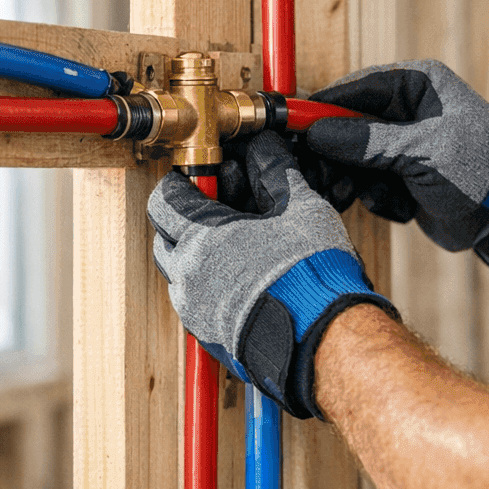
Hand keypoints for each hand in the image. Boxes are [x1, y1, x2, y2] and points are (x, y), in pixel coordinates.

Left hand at [148, 130, 397, 418]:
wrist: (324, 340)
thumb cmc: (312, 275)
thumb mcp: (301, 208)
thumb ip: (276, 173)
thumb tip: (266, 148)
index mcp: (202, 239)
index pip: (164, 200)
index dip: (180, 184)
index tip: (202, 179)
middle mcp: (189, 277)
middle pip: (164, 239)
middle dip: (184, 221)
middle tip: (219, 212)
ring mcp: (196, 312)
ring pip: (180, 275)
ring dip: (198, 258)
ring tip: (238, 249)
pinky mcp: (211, 338)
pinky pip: (198, 306)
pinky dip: (212, 289)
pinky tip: (247, 282)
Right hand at [305, 59, 488, 270]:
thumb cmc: (482, 168)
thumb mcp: (423, 151)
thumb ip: (369, 141)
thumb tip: (317, 133)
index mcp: (417, 86)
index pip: (356, 89)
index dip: (321, 109)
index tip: (292, 128)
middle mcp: (407, 110)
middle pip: (347, 126)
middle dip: (335, 155)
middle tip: (321, 178)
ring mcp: (404, 144)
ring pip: (354, 158)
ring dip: (355, 181)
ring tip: (360, 196)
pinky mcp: (403, 175)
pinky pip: (369, 183)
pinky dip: (379, 198)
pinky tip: (400, 207)